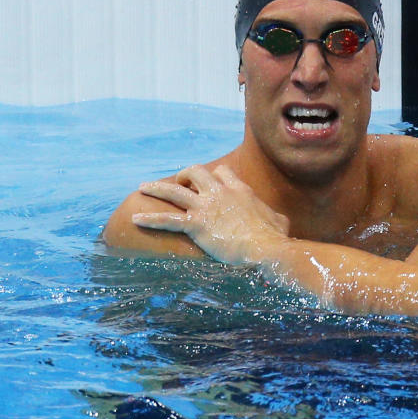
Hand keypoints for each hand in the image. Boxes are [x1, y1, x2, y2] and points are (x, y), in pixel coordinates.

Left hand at [131, 165, 289, 264]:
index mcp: (240, 190)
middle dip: (184, 175)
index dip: (214, 175)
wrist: (266, 247)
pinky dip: (150, 218)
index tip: (210, 182)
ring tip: (143, 187)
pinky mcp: (196, 224)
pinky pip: (167, 219)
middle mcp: (220, 193)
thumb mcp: (278, 221)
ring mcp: (206, 207)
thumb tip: (281, 222)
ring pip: (174, 190)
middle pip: (195, 171)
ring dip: (157, 188)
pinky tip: (136, 219)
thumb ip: (274, 216)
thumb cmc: (274, 237)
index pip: (222, 172)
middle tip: (178, 184)